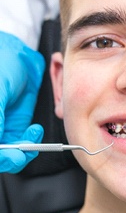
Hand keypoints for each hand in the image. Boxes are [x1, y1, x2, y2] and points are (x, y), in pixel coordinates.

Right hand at [0, 32, 44, 172]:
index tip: (8, 156)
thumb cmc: (2, 66)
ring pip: (10, 152)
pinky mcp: (17, 125)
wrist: (18, 54)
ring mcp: (2, 128)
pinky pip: (23, 142)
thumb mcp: (0, 90)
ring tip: (32, 136)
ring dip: (23, 151)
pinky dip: (31, 141)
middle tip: (21, 154)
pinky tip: (35, 131)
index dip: (0, 155)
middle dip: (9, 158)